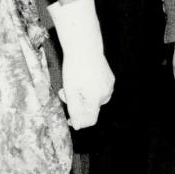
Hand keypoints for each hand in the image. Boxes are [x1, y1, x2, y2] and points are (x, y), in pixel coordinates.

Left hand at [48, 0, 114, 128]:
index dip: (79, 121)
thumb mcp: (70, 91)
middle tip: (64, 91)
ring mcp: (109, 85)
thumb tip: (78, 126)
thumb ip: (75, 110)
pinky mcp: (110, 78)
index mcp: (96, 99)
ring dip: (82, 95)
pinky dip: (89, 87)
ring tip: (72, 82)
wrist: (84, 46)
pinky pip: (98, 89)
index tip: (69, 118)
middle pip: (90, 108)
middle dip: (77, 103)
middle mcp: (106, 94)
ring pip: (94, 98)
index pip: (90, 120)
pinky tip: (82, 76)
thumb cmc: (75, 68)